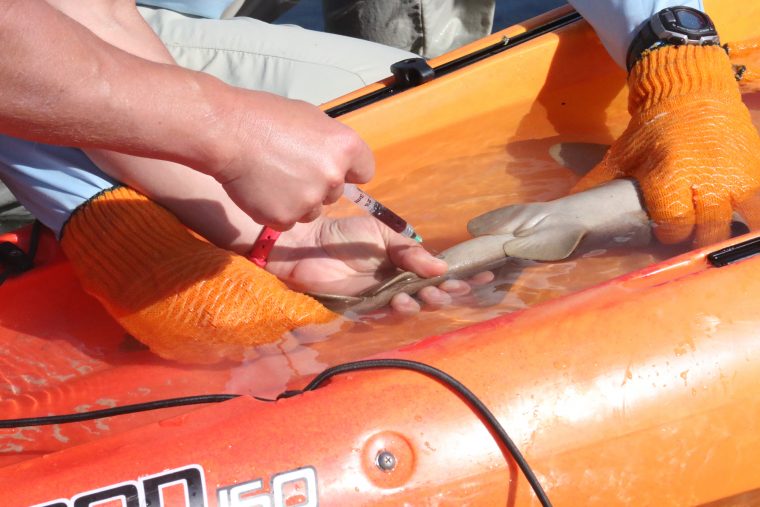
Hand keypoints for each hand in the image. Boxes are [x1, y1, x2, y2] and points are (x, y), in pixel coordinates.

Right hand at [212, 93, 374, 230]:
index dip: (349, 171)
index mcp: (345, 146)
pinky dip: (275, 210)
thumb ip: (330, 143)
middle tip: (290, 167)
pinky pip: (288, 221)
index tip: (335, 169)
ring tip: (272, 177)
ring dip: (297, 201)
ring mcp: (310, 200)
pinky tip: (261, 189)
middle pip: (336, 193)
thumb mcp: (310, 118)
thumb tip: (339, 161)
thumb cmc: (265, 118)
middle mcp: (333, 176)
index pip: (365, 171)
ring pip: (312, 210)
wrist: (227, 132)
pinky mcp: (285, 217)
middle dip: (318, 185)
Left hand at [265, 216, 476, 313]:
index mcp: (407, 262)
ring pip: (414, 308)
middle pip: (432, 294)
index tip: (485, 274)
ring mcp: (383, 297)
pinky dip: (399, 310)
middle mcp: (400, 281)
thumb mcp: (383, 235)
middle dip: (447, 292)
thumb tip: (441, 266)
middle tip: (454, 288)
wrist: (307, 245)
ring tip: (425, 294)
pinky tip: (403, 300)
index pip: (440, 271)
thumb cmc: (344, 234)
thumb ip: (411, 252)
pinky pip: (388, 315)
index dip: (462, 275)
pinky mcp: (365, 309)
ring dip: (424, 303)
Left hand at [573, 45, 759, 245]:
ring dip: (723, 234)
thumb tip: (565, 208)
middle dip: (695, 241)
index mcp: (668, 175)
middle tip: (687, 240)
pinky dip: (751, 221)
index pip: (672, 225)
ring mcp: (737, 174)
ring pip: (737, 222)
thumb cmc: (650, 130)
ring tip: (711, 236)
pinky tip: (740, 227)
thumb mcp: (620, 156)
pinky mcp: (758, 170)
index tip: (663, 235)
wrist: (691, 91)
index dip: (667, 235)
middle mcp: (706, 177)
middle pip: (706, 230)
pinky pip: (759, 208)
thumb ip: (597, 185)